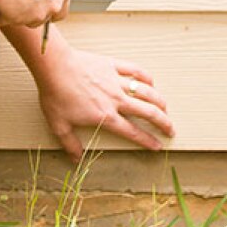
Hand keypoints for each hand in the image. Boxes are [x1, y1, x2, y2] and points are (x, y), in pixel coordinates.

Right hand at [0, 0, 70, 28]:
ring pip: (28, 20)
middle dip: (35, 13)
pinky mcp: (20, 20)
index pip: (62, 8)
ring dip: (19, 14)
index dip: (50, 7)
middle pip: (46, 17)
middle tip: (23, 3)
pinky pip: (8, 20)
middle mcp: (54, 5)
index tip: (42, 5)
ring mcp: (38, 15)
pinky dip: (2, 14)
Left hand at [36, 46, 174, 159]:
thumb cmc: (56, 95)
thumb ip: (70, 144)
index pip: (132, 132)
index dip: (147, 141)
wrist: (56, 67)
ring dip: (159, 100)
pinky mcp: (113, 66)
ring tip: (166, 107)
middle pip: (147, 112)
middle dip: (163, 122)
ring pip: (146, 91)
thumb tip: (76, 160)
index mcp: (105, 117)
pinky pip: (135, 70)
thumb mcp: (59, 125)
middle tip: (170, 128)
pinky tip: (151, 81)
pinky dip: (146, 76)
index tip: (157, 146)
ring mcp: (117, 81)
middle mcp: (116, 100)